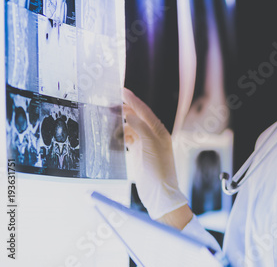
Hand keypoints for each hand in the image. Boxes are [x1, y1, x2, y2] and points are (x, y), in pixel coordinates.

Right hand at [122, 88, 188, 221]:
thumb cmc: (158, 170)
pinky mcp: (140, 154)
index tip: (121, 90)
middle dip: (126, 109)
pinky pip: (129, 139)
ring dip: (122, 122)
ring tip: (109, 117)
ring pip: (132, 128)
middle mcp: (154, 136)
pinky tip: (114, 134)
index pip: (144, 111)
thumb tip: (131, 115)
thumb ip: (141, 128)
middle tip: (110, 103)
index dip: (133, 100)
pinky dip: (121, 135)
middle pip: (138, 117)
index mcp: (159, 131)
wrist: (159, 193)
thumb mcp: (150, 146)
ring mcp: (146, 145)